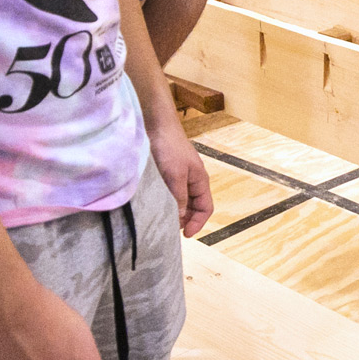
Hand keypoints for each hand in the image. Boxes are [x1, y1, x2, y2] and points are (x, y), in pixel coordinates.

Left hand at [150, 118, 213, 236]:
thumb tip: (179, 219)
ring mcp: (178, 176)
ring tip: (160, 219)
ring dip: (173, 210)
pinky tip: (153, 205)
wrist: (155, 125)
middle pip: (192, 207)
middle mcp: (191, 180)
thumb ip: (179, 198)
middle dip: (184, 219)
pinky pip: (167, 193)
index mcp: (200, 181)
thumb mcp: (175, 176)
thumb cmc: (169, 148)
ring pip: (179, 201)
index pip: (205, 208)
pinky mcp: (165, 173)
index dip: (198, 223)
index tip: (185, 235)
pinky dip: (163, 201)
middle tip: (169, 229)